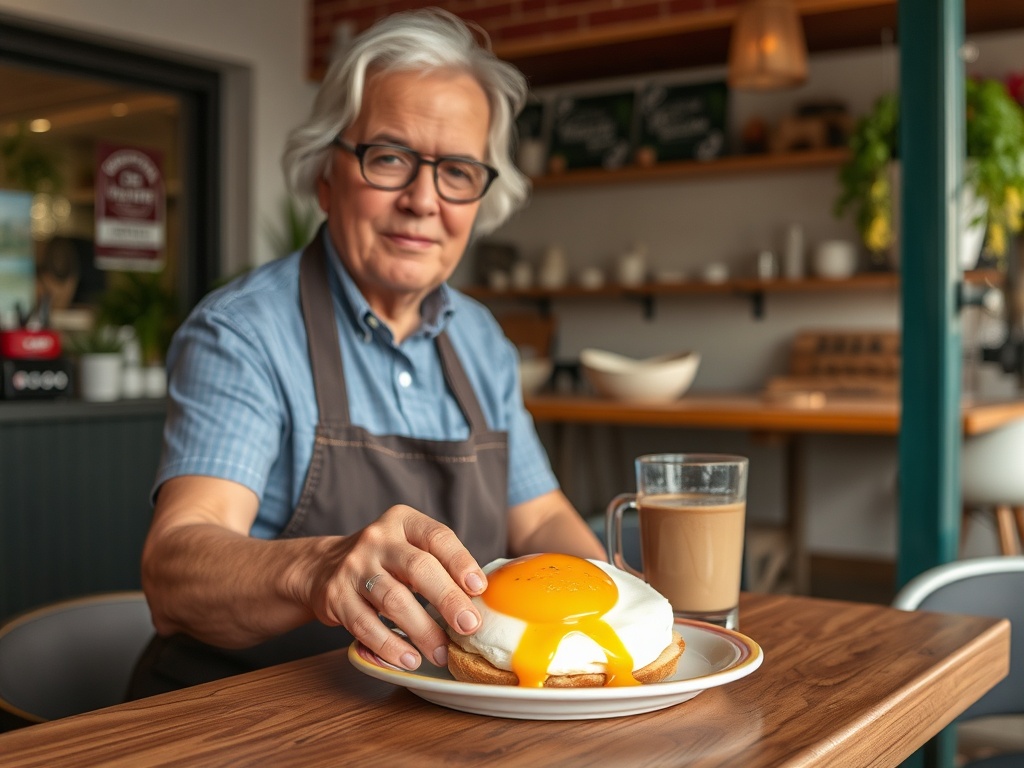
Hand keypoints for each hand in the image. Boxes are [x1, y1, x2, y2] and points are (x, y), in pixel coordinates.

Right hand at [300, 505, 486, 670]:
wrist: (322, 566)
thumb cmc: (383, 561)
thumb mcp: (409, 547)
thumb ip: (439, 565)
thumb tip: (479, 602)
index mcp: (403, 521)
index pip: (438, 537)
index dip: (461, 562)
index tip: (480, 588)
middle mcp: (377, 539)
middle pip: (418, 568)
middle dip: (447, 599)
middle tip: (469, 627)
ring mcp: (353, 566)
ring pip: (393, 600)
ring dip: (422, 631)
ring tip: (440, 653)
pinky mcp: (335, 596)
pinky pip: (365, 625)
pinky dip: (389, 645)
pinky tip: (408, 659)